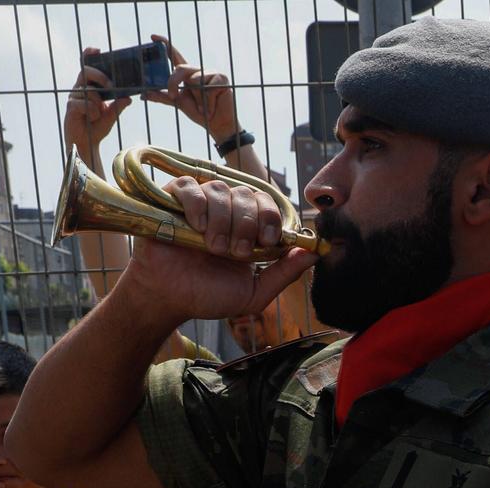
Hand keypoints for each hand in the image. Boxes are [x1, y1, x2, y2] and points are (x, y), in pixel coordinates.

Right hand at [64, 50, 130, 159]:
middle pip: (87, 72)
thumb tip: (128, 98)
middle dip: (101, 76)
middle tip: (111, 85)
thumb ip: (118, 106)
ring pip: (89, 91)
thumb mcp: (111, 116)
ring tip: (97, 115)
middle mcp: (79, 88)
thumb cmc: (97, 128)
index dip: (89, 56)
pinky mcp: (70, 107)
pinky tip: (91, 119)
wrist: (86, 144)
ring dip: (98, 103)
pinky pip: (84, 104)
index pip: (87, 66)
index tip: (97, 50)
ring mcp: (73, 97)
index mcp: (89, 86)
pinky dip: (93, 112)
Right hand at [119, 185, 316, 320]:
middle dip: (247, 225)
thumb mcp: (255, 291)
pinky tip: (197, 227)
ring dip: (222, 221)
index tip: (266, 243)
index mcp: (248, 227)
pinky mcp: (174, 199)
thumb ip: (286, 272)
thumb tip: (318, 252)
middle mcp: (227, 210)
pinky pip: (191, 186)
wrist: (170, 299)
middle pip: (248, 196)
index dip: (271, 219)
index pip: (269, 204)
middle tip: (236, 253)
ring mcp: (201, 202)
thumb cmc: (210, 296)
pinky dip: (198, 205)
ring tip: (214, 248)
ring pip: (222, 190)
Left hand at [146, 37, 238, 137]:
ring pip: (194, 80)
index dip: (165, 45)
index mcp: (187, 74)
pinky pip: (208, 88)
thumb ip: (162, 96)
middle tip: (174, 96)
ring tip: (202, 107)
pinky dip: (207, 102)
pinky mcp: (222, 78)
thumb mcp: (177, 103)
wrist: (216, 125)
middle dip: (174, 82)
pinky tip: (211, 108)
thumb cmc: (198, 112)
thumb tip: (143, 95)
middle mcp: (198, 70)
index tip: (153, 36)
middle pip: (181, 68)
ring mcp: (211, 73)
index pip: (174, 56)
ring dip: (196, 99)